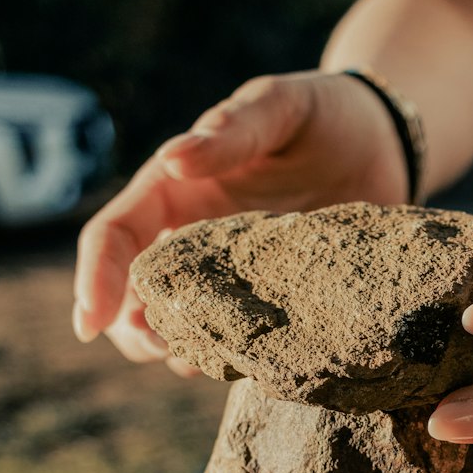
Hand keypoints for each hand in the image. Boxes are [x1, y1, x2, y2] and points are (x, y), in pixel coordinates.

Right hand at [73, 70, 408, 370]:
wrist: (383, 146)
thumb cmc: (322, 116)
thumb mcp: (280, 107)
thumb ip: (233, 129)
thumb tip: (174, 161)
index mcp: (175, 190)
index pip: (114, 236)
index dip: (96, 278)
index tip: (89, 323)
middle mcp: (191, 238)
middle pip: (134, 296)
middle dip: (133, 331)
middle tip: (163, 350)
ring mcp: (230, 276)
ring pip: (181, 327)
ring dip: (182, 352)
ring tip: (208, 361)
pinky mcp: (271, 302)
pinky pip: (239, 341)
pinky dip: (235, 360)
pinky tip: (256, 366)